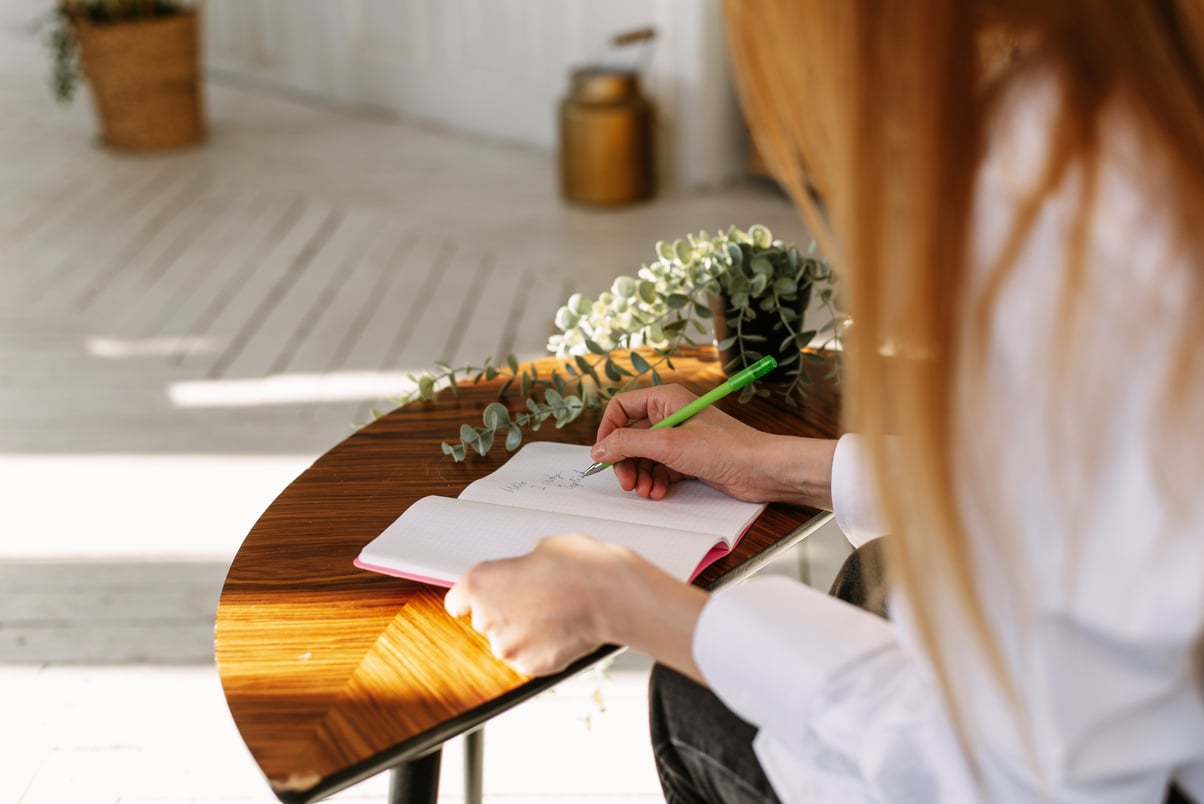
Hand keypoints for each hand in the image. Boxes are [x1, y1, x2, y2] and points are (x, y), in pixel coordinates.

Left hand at [445, 533, 706, 679]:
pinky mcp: (531, 666)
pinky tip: (563, 630)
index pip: (457, 600)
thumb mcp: (544, 548)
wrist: (610, 596)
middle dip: (508, 611)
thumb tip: (529, 571)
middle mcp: (487, 617)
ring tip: (556, 614)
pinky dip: (543, 648)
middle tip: (537, 598)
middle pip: (487, 619)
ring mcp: (508, 646)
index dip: (470, 600)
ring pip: (510, 640)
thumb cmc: (580, 567)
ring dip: (526, 632)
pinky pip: (531, 657)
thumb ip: (523, 566)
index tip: (474, 602)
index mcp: (481, 583)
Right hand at [590, 384, 836, 506]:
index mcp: (665, 399)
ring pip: (643, 456)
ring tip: (646, 491)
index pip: (621, 407)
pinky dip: (655, 482)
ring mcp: (679, 439)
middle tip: (627, 482)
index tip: (603, 454)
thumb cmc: (724, 448)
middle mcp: (670, 415)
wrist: (761, 470)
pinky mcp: (687, 460)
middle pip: (630, 436)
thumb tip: (598, 449)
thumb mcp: (668, 444)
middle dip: (626, 461)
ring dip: (640, 476)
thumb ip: (628, 444)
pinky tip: (659, 493)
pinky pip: (659, 470)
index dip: (609, 430)